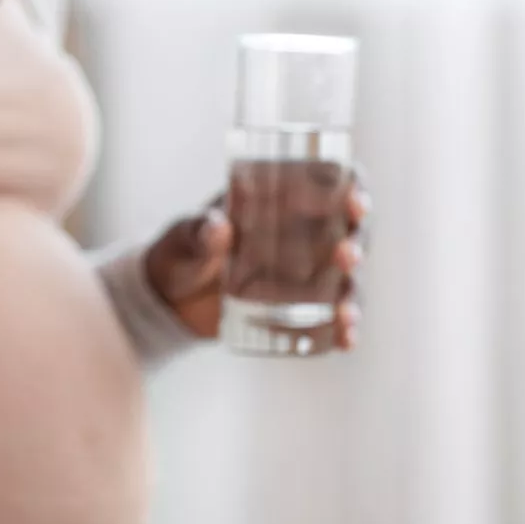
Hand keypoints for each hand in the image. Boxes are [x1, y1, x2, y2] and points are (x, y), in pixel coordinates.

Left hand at [145, 180, 369, 347]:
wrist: (168, 300)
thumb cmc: (180, 252)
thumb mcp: (184, 237)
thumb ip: (198, 231)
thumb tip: (218, 227)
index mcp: (279, 200)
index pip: (330, 184)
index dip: (352, 189)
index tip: (354, 202)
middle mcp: (302, 235)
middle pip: (349, 232)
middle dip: (356, 243)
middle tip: (347, 256)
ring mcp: (304, 274)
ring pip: (345, 278)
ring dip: (351, 290)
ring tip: (345, 310)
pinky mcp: (297, 308)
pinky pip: (329, 317)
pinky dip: (342, 328)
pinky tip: (345, 339)